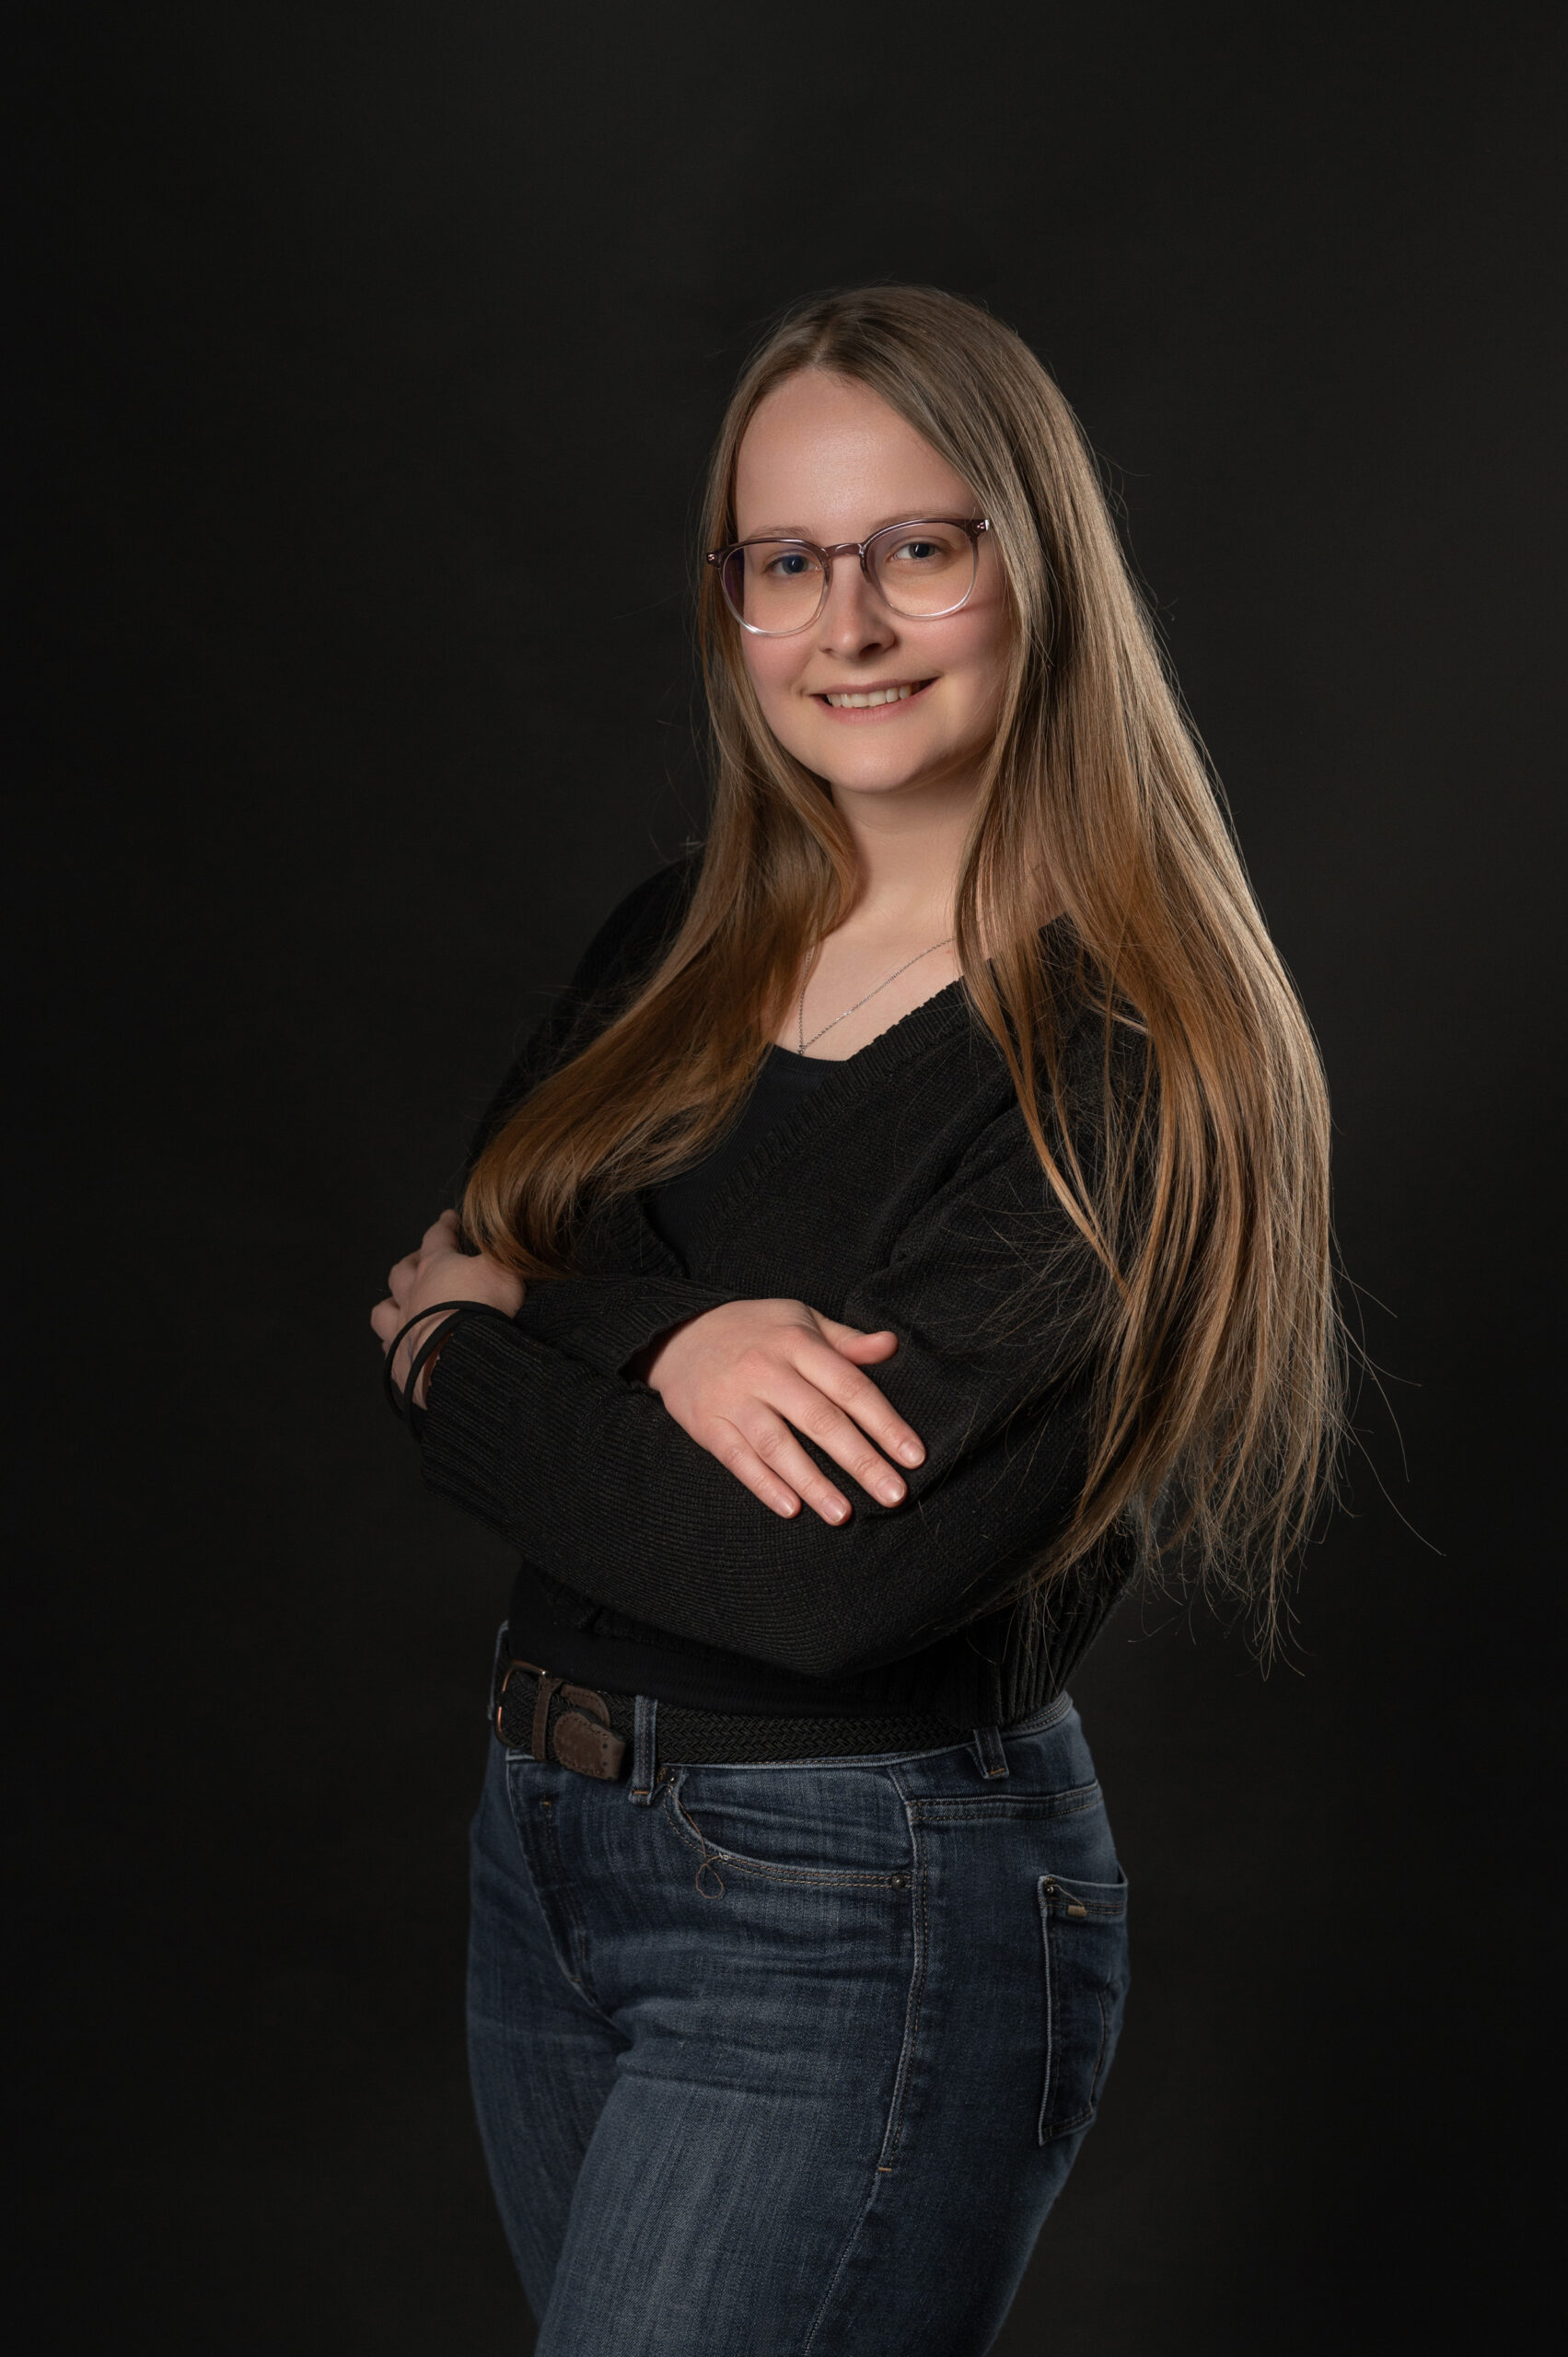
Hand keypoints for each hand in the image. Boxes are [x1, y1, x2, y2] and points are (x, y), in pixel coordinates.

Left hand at [371, 1210, 523, 1405]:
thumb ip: (500, 1254)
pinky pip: (389, 1348)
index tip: (448, 1218)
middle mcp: (412, 1296)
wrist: (465, 1361)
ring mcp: (401, 1329)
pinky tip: (402, 1347)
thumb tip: (504, 1240)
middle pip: (401, 1272)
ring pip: (383, 1310)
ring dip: (391, 1304)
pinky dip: (395, 1344)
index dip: (444, 1226)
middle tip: (419, 1261)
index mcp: (435, 1268)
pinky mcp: (400, 1362)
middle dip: (411, 1263)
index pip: (437, 1238)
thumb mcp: (504, 1270)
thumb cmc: (484, 1308)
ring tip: (399, 1305)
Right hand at [637, 1299, 924, 1523]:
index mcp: (797, 1343)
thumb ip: (846, 1341)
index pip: (850, 1386)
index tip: (914, 1456)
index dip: (885, 1423)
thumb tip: (891, 1345)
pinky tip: (791, 1509)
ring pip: (778, 1446)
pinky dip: (764, 1485)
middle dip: (861, 1461)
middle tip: (893, 1495)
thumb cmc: (753, 1330)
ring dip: (813, 1483)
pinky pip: (738, 1459)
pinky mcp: (707, 1424)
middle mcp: (766, 1370)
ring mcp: (734, 1399)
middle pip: (821, 1420)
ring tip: (844, 1515)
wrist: (677, 1333)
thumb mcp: (800, 1320)